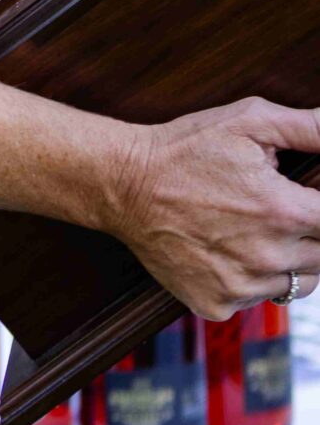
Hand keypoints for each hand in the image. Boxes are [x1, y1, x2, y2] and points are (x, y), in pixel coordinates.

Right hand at [110, 98, 319, 316]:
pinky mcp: (216, 303)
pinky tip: (228, 249)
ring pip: (297, 284)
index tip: (303, 197)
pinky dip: (250, 279)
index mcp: (282, 211)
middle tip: (274, 208)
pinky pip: (256, 299)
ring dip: (287, 260)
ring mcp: (241, 286)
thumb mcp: (248, 120)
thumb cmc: (184, 148)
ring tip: (254, 230)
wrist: (123, 183)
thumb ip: (310, 127)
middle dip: (309, 232)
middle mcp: (267, 257)